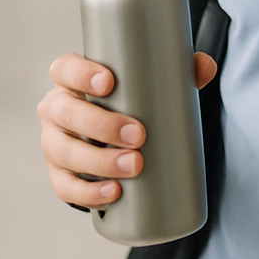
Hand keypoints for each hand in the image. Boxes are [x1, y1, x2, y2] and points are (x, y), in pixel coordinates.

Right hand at [38, 51, 217, 208]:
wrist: (109, 138)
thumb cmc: (127, 103)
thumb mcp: (145, 85)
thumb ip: (177, 72)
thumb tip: (205, 65)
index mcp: (71, 80)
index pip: (65, 69)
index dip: (81, 74)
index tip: (109, 82)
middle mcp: (56, 109)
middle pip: (66, 113)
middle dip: (101, 125)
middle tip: (139, 135)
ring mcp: (53, 143)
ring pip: (64, 152)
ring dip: (99, 161)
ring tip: (134, 166)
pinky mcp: (59, 174)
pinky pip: (65, 187)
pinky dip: (88, 192)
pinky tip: (112, 193)